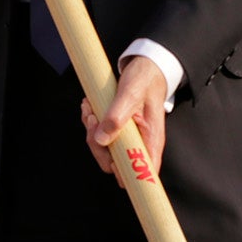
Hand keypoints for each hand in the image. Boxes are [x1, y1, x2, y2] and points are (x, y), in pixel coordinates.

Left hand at [81, 54, 167, 182]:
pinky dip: (91, 123)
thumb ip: (117, 117)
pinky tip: (90, 106)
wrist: (146, 67)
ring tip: (90, 108)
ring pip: (103, 149)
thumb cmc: (144, 80)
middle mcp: (140, 143)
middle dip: (97, 146)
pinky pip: (99, 135)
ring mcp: (127, 138)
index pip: (142, 174)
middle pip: (115, 164)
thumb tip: (101, 140)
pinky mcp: (117, 130)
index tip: (112, 158)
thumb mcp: (130, 94)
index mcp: (151, 140)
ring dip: (91, 130)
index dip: (125, 174)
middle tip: (93, 120)